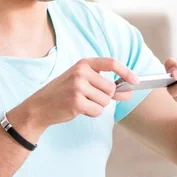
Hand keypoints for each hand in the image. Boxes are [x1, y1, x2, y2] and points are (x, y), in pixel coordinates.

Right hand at [13, 58, 138, 132]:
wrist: (40, 106)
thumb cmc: (64, 93)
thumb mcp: (83, 83)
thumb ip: (106, 87)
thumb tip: (129, 92)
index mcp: (83, 63)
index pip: (111, 63)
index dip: (126, 72)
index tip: (136, 81)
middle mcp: (81, 72)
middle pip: (111, 88)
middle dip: (104, 96)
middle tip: (89, 97)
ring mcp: (78, 87)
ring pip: (105, 101)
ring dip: (97, 106)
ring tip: (81, 102)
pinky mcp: (76, 102)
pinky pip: (97, 111)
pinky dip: (91, 113)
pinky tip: (78, 109)